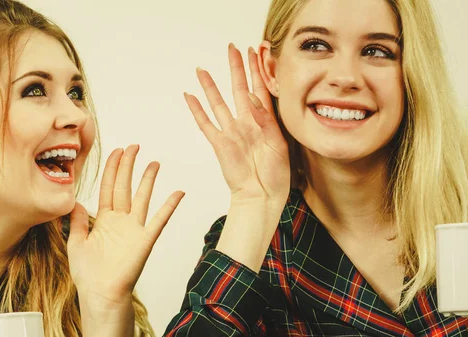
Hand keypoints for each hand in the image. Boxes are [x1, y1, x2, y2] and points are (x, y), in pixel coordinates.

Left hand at [67, 145, 184, 307]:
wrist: (100, 294)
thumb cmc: (88, 274)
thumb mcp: (76, 244)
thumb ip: (76, 222)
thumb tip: (75, 201)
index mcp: (104, 220)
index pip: (108, 188)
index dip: (111, 169)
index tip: (115, 151)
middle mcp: (120, 221)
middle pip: (124, 186)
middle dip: (128, 166)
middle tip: (133, 147)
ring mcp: (134, 229)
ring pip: (142, 197)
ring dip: (148, 179)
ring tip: (154, 162)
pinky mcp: (145, 240)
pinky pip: (159, 220)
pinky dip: (169, 206)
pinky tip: (178, 192)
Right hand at [185, 43, 289, 205]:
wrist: (262, 196)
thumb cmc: (275, 174)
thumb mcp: (278, 144)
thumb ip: (265, 120)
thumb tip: (252, 99)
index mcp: (264, 122)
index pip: (260, 89)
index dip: (256, 70)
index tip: (255, 51)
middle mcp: (246, 123)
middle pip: (239, 89)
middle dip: (236, 68)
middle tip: (232, 49)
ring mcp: (231, 132)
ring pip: (218, 102)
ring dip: (210, 85)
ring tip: (202, 69)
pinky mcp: (219, 143)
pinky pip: (205, 123)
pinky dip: (196, 109)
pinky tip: (189, 96)